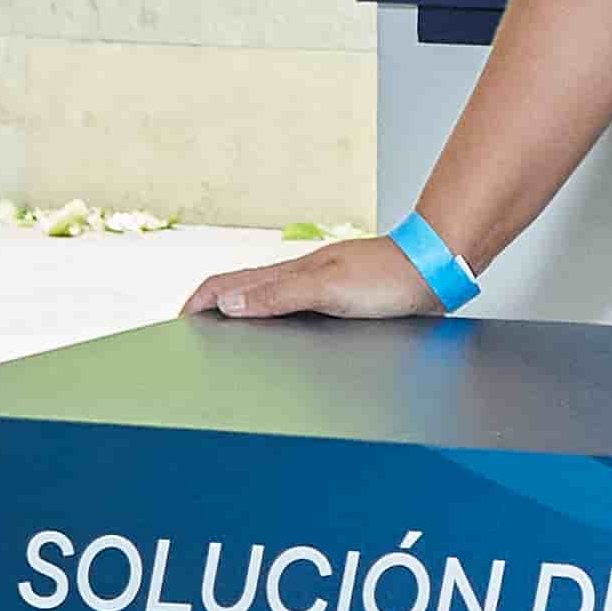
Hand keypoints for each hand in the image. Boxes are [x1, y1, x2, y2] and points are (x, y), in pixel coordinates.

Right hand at [179, 234, 439, 324]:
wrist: (434, 272)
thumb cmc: (388, 278)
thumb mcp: (328, 289)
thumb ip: (279, 296)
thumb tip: (227, 305)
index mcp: (288, 273)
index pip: (226, 284)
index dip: (197, 302)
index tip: (176, 322)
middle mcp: (298, 279)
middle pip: (241, 293)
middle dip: (211, 310)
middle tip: (191, 333)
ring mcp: (318, 290)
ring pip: (266, 303)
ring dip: (241, 316)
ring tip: (224, 336)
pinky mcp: (339, 303)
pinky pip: (293, 313)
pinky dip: (273, 324)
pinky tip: (281, 338)